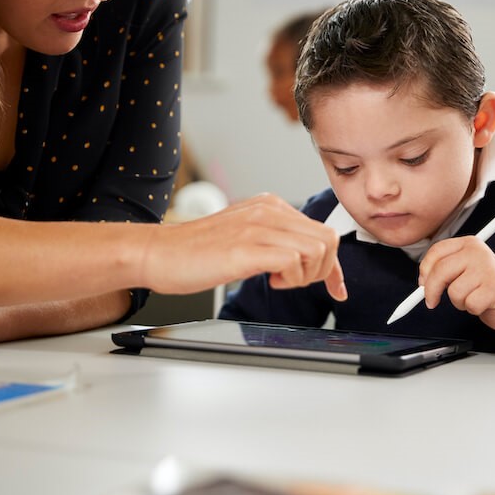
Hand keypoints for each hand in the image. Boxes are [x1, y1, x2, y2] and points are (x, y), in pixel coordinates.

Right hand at [141, 194, 346, 300]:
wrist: (157, 253)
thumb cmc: (196, 252)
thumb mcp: (244, 237)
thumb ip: (274, 241)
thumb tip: (304, 261)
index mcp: (270, 206)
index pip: (322, 232)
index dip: (334, 267)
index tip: (336, 289)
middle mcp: (268, 210)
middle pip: (328, 240)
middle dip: (322, 271)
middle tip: (294, 282)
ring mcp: (258, 226)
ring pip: (317, 249)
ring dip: (306, 275)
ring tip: (278, 280)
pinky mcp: (246, 247)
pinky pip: (294, 260)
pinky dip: (290, 278)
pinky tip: (268, 281)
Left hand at [418, 236, 494, 330]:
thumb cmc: (484, 283)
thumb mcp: (464, 268)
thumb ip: (443, 269)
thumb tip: (423, 281)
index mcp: (468, 243)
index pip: (436, 251)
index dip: (425, 270)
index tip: (423, 283)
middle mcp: (478, 252)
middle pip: (440, 271)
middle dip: (431, 290)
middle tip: (432, 301)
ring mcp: (487, 269)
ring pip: (454, 291)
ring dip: (459, 301)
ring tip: (471, 297)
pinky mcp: (494, 288)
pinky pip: (469, 304)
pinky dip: (472, 309)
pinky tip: (481, 303)